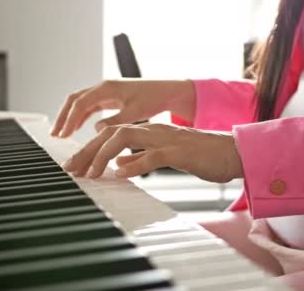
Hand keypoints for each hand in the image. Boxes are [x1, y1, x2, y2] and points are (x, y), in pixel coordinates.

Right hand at [51, 80, 194, 137]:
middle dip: (63, 117)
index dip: (70, 119)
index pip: (81, 103)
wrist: (167, 91)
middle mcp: (103, 87)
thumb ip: (115, 121)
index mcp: (107, 88)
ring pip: (79, 102)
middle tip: (55, 135)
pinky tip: (75, 129)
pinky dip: (79, 117)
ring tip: (61, 134)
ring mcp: (105, 91)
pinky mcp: (109, 97)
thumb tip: (96, 130)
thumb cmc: (154, 98)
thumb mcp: (135, 112)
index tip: (63, 134)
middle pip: (74, 100)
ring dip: (69, 117)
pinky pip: (88, 106)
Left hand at [62, 123, 243, 182]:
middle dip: (88, 151)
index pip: (111, 135)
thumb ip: (140, 156)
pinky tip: (120, 172)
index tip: (74, 165)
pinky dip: (135, 163)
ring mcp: (166, 139)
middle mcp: (153, 130)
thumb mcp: (164, 155)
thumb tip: (118, 163)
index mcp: (149, 131)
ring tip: (90, 173)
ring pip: (127, 139)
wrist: (232, 152)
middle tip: (71, 169)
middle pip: (112, 134)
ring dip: (104, 156)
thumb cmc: (201, 155)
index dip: (90, 149)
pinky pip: (154, 155)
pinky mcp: (180, 151)